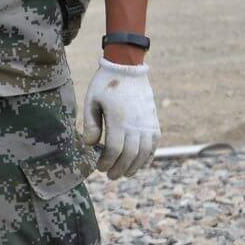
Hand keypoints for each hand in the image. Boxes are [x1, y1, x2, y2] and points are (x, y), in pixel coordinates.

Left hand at [82, 58, 159, 179]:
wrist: (128, 68)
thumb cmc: (105, 84)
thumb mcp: (92, 101)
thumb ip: (91, 124)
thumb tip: (90, 145)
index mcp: (119, 119)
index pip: (115, 149)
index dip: (107, 162)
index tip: (99, 167)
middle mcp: (136, 124)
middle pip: (130, 155)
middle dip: (119, 168)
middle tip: (110, 176)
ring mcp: (147, 123)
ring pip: (144, 152)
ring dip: (135, 166)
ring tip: (124, 174)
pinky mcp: (154, 121)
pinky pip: (154, 144)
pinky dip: (148, 156)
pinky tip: (140, 164)